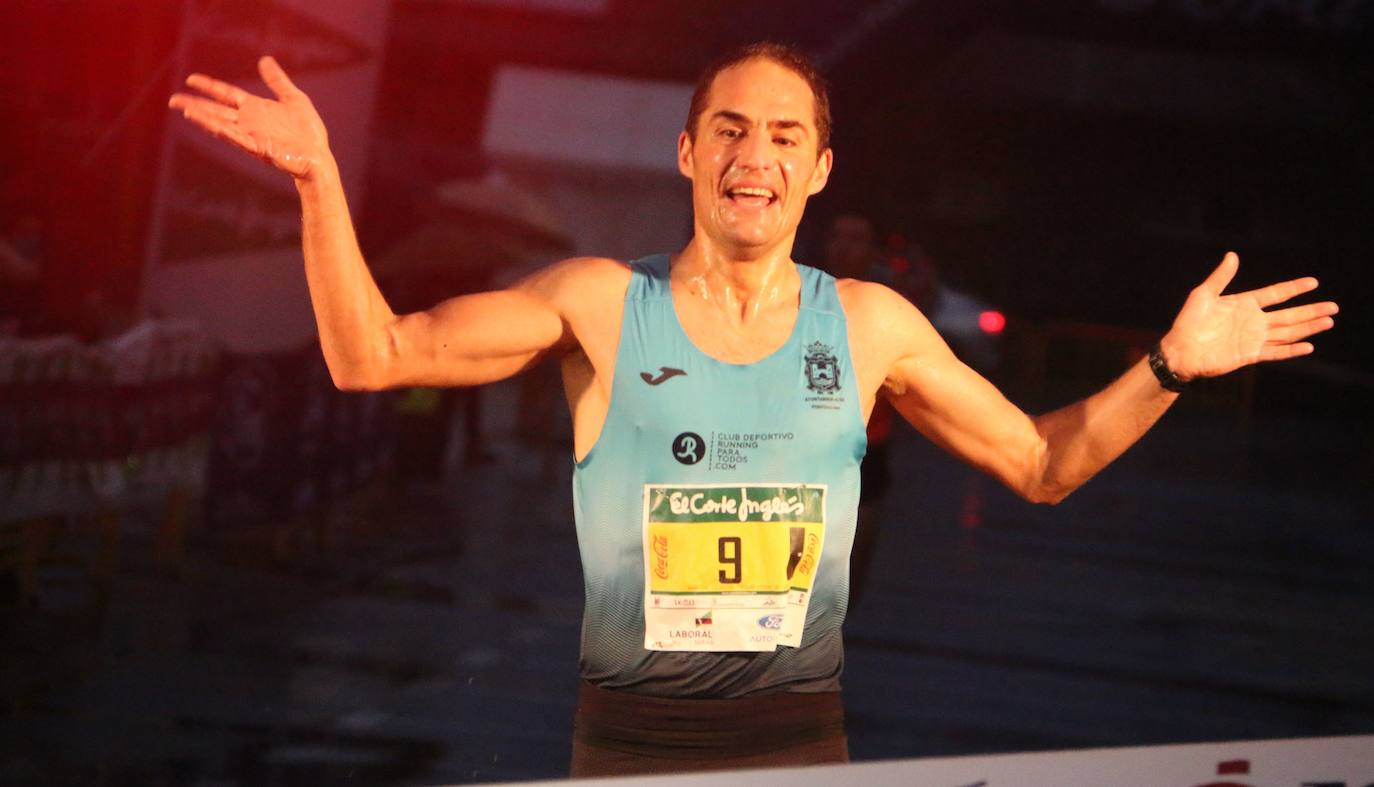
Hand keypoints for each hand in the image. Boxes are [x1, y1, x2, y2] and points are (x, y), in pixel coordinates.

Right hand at [168, 56, 328, 180]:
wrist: (318, 157)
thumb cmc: (308, 132)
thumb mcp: (294, 98)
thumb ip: (277, 81)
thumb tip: (264, 60)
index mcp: (256, 108)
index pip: (227, 94)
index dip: (210, 86)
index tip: (191, 79)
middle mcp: (250, 122)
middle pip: (217, 110)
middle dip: (195, 104)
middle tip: (173, 100)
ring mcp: (251, 135)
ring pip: (221, 124)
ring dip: (203, 117)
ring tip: (184, 110)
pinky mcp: (258, 147)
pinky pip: (235, 137)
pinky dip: (220, 130)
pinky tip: (207, 124)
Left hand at [1160, 251, 1337, 380]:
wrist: (1179, 350)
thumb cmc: (1188, 322)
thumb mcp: (1203, 294)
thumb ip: (1221, 277)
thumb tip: (1232, 255)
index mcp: (1244, 304)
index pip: (1276, 294)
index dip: (1294, 288)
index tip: (1314, 282)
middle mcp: (1253, 321)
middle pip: (1289, 315)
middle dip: (1311, 310)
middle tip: (1334, 306)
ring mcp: (1253, 338)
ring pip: (1287, 332)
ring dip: (1308, 327)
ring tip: (1328, 321)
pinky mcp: (1249, 354)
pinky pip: (1275, 352)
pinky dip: (1291, 350)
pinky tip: (1308, 346)